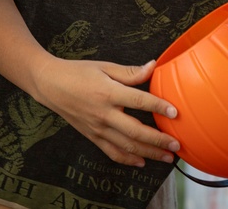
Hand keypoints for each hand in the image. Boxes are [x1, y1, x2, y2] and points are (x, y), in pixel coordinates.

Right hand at [33, 58, 179, 166]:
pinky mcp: (92, 136)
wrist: (50, 84)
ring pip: (126, 146)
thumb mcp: (104, 66)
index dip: (158, 106)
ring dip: (149, 153)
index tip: (174, 112)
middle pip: (135, 131)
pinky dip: (127, 159)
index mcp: (108, 92)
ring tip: (167, 156)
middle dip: (158, 140)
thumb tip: (153, 66)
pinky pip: (111, 152)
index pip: (138, 101)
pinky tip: (142, 161)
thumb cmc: (77, 72)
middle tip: (177, 144)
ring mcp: (97, 128)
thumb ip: (129, 72)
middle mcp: (103, 113)